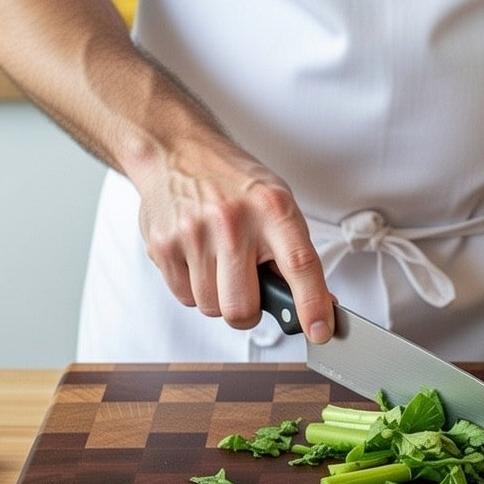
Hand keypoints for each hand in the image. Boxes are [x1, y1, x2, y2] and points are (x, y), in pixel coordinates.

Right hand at [135, 136, 334, 343]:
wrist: (176, 152)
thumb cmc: (232, 183)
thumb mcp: (276, 204)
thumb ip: (294, 253)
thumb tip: (319, 304)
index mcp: (272, 209)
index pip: (300, 266)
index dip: (312, 305)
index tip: (320, 331)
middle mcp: (233, 222)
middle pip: (243, 308)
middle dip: (249, 312)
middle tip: (249, 291)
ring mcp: (194, 234)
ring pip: (212, 308)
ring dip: (219, 297)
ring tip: (220, 264)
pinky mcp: (163, 246)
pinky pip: (185, 297)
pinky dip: (195, 288)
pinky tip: (199, 258)